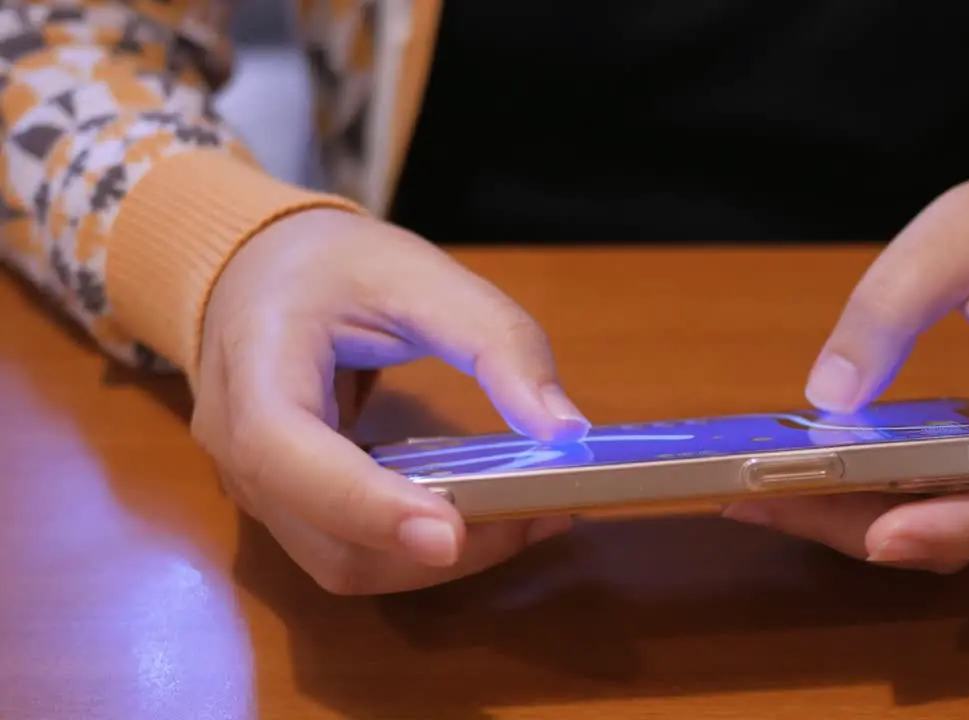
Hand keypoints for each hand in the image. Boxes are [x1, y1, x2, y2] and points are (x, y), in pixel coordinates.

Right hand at [191, 210, 589, 593]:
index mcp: (253, 369)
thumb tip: (567, 430)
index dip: (366, 503)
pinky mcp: (292, 509)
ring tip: (529, 519)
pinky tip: (493, 516)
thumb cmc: (331, 266)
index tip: (450, 533)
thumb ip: (498, 341)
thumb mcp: (421, 275)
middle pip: (329, 540)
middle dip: (437, 548)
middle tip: (538, 516)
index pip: (285, 455)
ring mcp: (259, 490)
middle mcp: (238, 450)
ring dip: (441, 560)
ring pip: (346, 564)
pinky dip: (426, 548)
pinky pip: (356, 551)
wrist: (256, 273)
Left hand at [723, 173, 968, 571]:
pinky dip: (876, 503)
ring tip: (760, 498)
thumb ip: (892, 303)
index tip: (888, 533)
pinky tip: (805, 482)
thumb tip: (827, 395)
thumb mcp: (962, 232)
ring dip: (860, 525)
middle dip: (873, 530)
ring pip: (960, 525)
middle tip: (763, 505)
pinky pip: (948, 500)